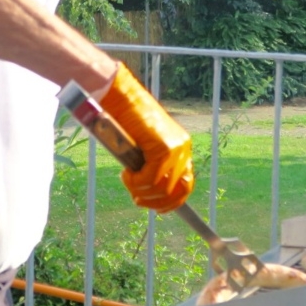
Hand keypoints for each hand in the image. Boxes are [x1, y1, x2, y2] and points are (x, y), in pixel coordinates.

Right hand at [99, 63, 193, 211]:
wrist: (119, 96)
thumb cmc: (126, 119)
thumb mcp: (142, 146)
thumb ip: (150, 164)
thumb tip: (149, 191)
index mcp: (181, 147)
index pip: (186, 185)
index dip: (172, 202)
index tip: (156, 208)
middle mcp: (183, 148)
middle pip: (178, 191)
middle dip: (156, 202)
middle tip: (138, 199)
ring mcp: (175, 148)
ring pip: (162, 189)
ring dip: (141, 191)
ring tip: (128, 180)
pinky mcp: (163, 148)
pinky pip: (151, 179)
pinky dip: (136, 182)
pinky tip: (126, 173)